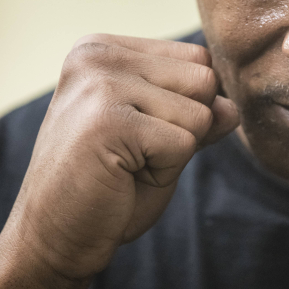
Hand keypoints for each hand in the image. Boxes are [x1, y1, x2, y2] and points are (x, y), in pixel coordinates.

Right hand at [4, 35, 237, 284]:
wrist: (55, 240)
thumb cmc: (107, 189)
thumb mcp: (161, 141)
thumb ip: (197, 115)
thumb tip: (232, 108)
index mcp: (104, 49)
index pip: (197, 59)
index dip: (188, 106)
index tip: (138, 133)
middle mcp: (97, 56)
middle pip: (204, 79)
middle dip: (187, 127)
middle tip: (134, 153)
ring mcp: (100, 84)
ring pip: (200, 112)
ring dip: (175, 152)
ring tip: (126, 165)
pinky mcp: (108, 120)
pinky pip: (185, 143)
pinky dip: (165, 172)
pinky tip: (121, 178)